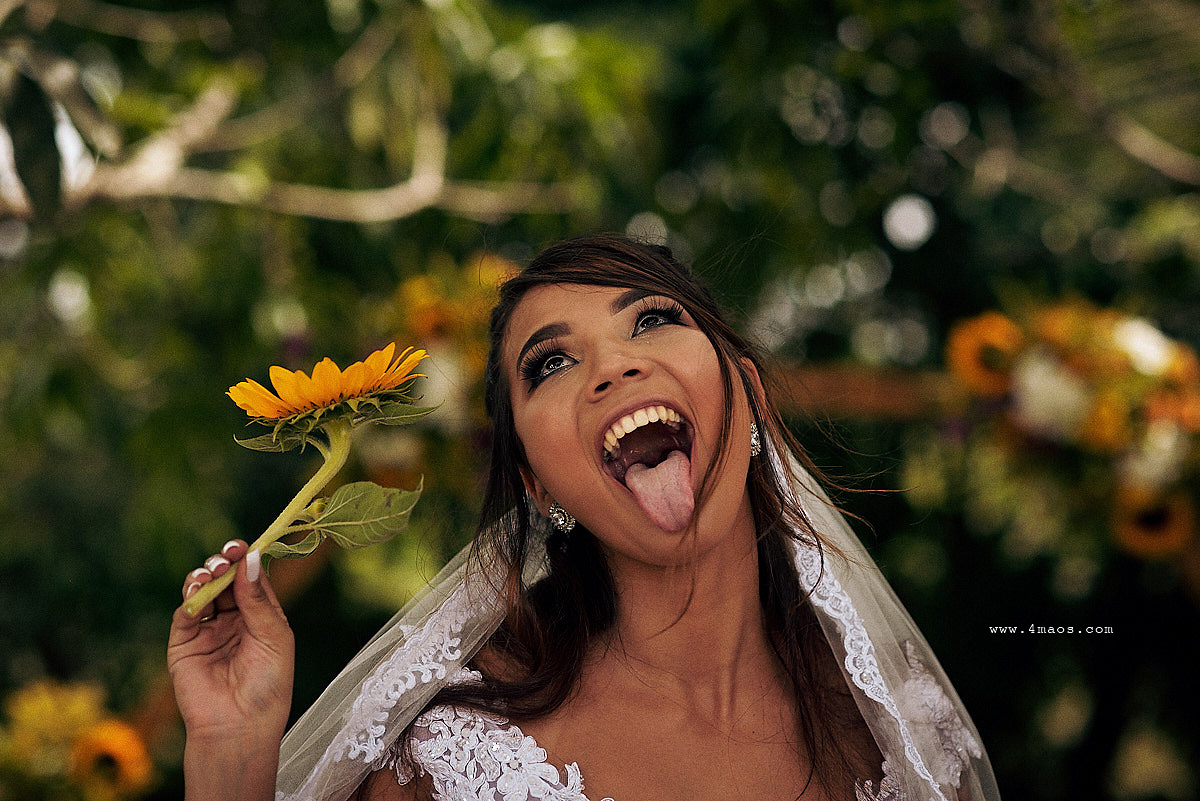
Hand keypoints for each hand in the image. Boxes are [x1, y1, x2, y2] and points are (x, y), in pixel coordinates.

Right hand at [168, 540, 293, 750]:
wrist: (240, 727)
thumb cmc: (268, 686)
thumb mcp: (273, 637)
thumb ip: (258, 600)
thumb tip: (248, 560)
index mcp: (260, 615)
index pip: (251, 578)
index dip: (246, 560)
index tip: (242, 545)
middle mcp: (233, 619)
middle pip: (225, 580)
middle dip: (223, 563)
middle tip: (225, 555)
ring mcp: (208, 629)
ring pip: (202, 592)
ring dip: (204, 576)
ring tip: (209, 573)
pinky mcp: (184, 643)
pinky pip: (184, 614)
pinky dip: (188, 600)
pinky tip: (195, 594)